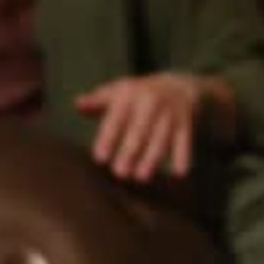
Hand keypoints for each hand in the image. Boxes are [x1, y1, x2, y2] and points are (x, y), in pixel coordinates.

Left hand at [76, 73, 200, 180]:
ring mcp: (170, 113)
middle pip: (138, 131)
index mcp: (129, 94)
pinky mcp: (186, 124)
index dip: (108, 138)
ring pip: (161, 138)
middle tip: (120, 174)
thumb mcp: (118, 92)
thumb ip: (97, 102)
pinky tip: (179, 173)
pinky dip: (184, 156)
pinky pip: (185, 141)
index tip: (100, 158)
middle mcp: (150, 101)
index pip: (116, 118)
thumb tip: (77, 105)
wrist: (179, 85)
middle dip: (129, 152)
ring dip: (152, 158)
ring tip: (142, 177)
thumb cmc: (139, 95)